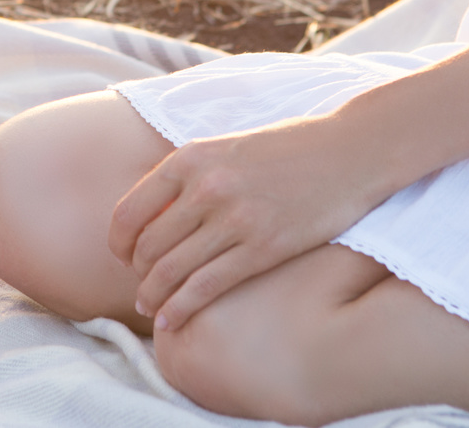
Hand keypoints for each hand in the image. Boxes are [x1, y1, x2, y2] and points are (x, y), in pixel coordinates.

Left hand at [107, 115, 392, 330]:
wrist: (350, 149)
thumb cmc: (288, 147)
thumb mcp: (226, 148)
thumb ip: (190, 176)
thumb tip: (154, 216)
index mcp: (190, 159)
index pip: (129, 212)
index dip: (118, 243)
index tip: (122, 257)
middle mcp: (205, 188)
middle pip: (148, 247)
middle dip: (138, 274)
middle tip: (141, 288)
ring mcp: (234, 219)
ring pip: (172, 271)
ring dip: (154, 296)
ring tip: (151, 310)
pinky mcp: (264, 247)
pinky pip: (208, 286)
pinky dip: (182, 308)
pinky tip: (172, 321)